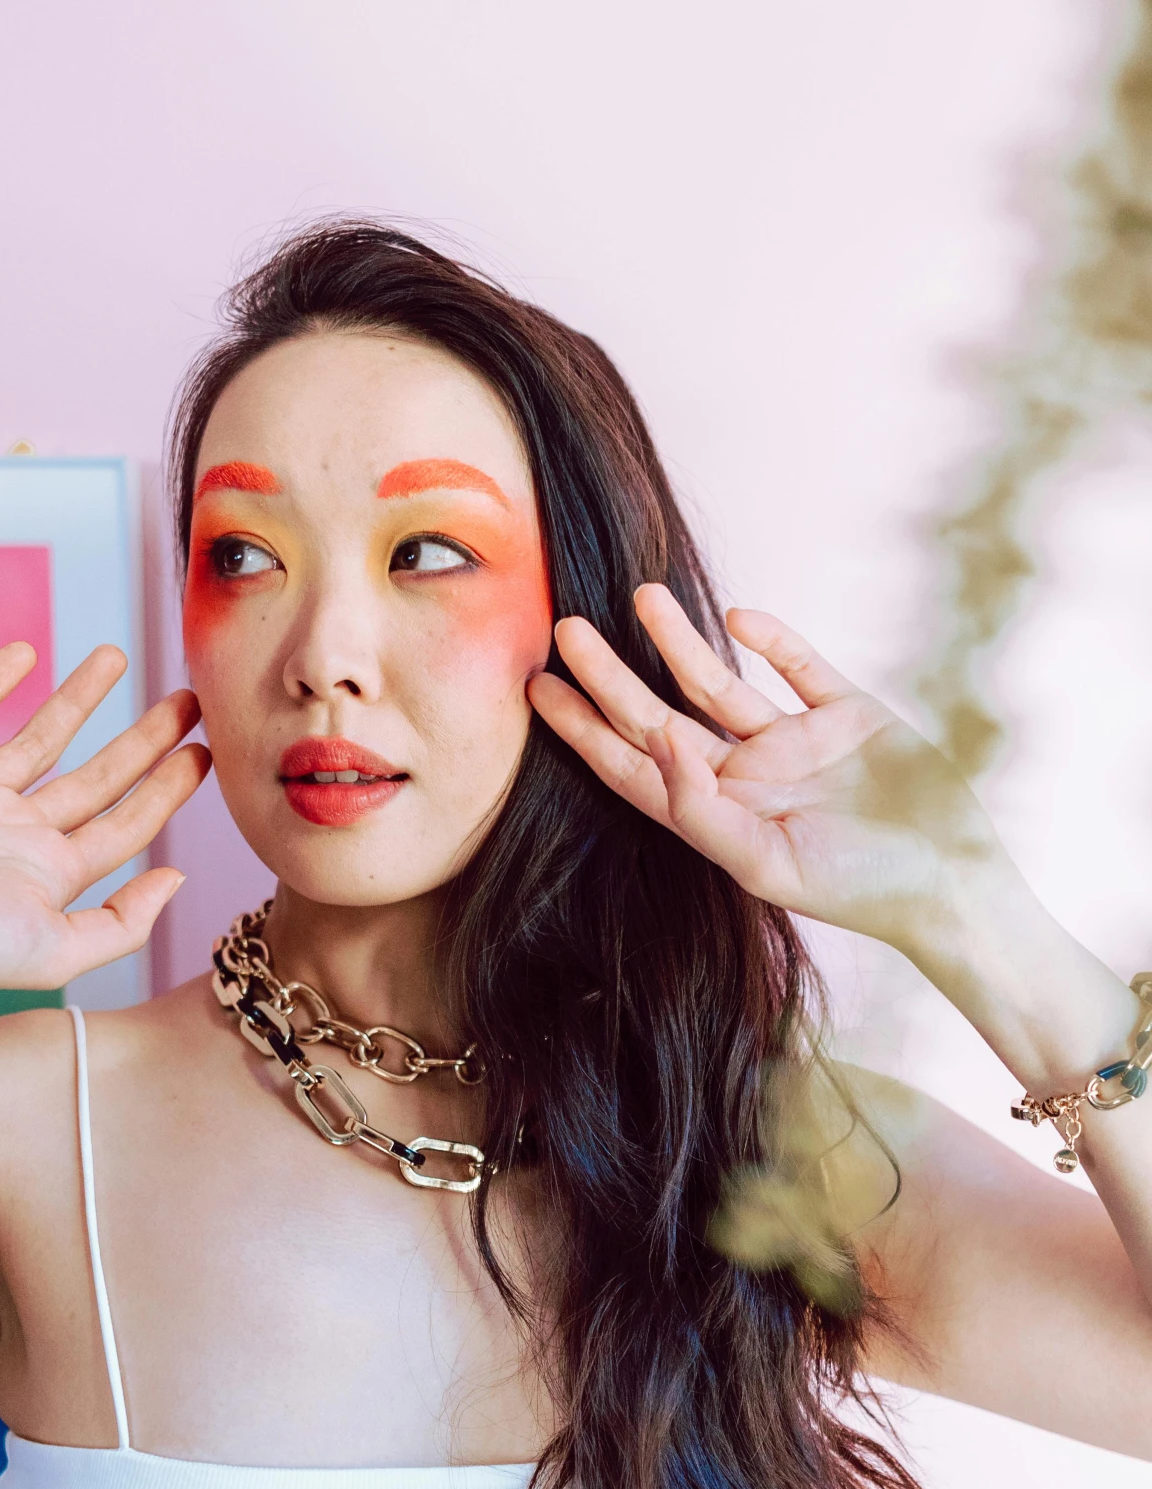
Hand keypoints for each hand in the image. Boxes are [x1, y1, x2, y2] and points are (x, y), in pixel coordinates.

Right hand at [0, 643, 208, 992]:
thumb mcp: (52, 951)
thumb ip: (121, 924)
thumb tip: (179, 879)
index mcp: (49, 872)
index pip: (126, 822)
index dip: (169, 788)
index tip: (207, 751)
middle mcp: (13, 831)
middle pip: (96, 776)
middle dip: (144, 738)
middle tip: (188, 699)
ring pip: (35, 736)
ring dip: (77, 698)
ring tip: (116, 656)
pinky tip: (24, 653)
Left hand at [528, 585, 1003, 953]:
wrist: (953, 884)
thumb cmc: (861, 891)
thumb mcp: (768, 865)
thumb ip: (703, 810)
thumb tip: (656, 739)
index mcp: (717, 815)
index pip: (631, 766)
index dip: (582, 730)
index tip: (538, 689)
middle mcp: (745, 775)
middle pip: (659, 715)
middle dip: (610, 674)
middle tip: (563, 626)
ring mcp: (795, 741)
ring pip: (718, 682)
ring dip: (678, 641)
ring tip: (639, 595)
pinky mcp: (848, 712)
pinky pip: (800, 666)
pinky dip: (772, 639)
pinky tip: (736, 617)